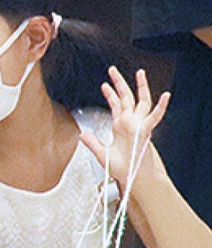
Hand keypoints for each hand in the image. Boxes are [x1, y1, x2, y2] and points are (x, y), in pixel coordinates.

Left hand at [80, 67, 169, 191]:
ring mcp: (139, 125)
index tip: (104, 84)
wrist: (133, 178)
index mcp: (120, 126)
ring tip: (139, 72)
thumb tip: (81, 134)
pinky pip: (155, 117)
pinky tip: (165, 96)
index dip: (110, 94)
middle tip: (112, 69)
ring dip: (141, 87)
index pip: (116, 105)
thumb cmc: (122, 169)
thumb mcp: (102, 154)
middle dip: (120, 83)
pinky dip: (161, 107)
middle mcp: (130, 123)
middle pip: (126, 97)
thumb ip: (92, 143)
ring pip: (141, 101)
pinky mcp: (145, 131)